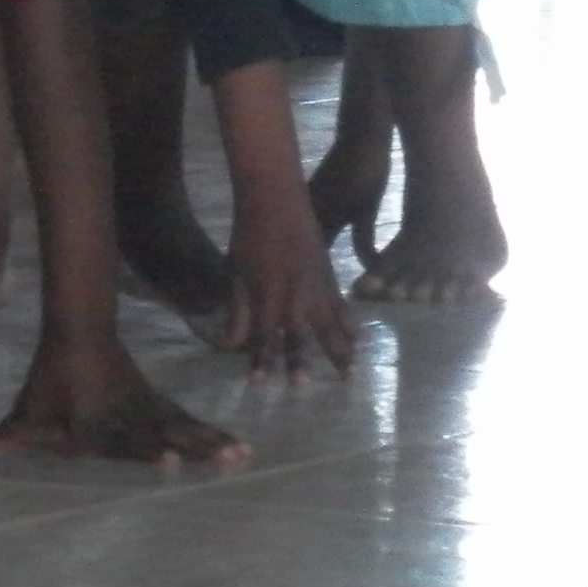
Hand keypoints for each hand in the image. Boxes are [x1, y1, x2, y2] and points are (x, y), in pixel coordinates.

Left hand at [219, 210, 356, 380]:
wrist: (276, 198)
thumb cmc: (250, 234)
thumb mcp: (237, 273)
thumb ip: (239, 311)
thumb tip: (230, 344)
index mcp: (269, 297)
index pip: (264, 338)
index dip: (260, 361)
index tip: (258, 384)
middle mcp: (296, 298)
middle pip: (301, 338)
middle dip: (301, 364)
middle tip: (305, 388)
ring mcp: (317, 287)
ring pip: (330, 326)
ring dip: (339, 351)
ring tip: (350, 373)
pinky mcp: (329, 276)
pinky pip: (342, 306)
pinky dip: (350, 324)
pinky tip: (357, 338)